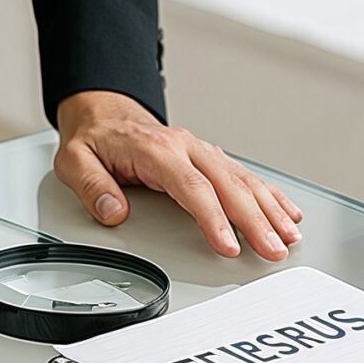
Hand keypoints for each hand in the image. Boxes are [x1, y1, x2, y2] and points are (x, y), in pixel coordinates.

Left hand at [51, 90, 303, 261]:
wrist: (103, 112)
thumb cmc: (94, 139)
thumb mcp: (75, 160)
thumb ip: (92, 187)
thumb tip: (113, 211)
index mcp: (156, 149)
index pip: (191, 187)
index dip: (213, 218)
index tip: (227, 246)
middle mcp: (185, 147)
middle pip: (228, 185)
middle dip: (255, 220)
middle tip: (272, 250)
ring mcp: (200, 151)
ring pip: (243, 179)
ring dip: (269, 209)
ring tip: (288, 237)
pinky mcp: (208, 157)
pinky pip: (244, 174)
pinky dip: (269, 194)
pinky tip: (287, 212)